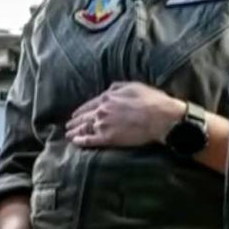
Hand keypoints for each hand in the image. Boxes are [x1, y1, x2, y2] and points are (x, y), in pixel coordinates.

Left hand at [65, 82, 184, 147]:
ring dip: (74, 131)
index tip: (75, 114)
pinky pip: (90, 140)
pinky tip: (75, 142)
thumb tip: (108, 90)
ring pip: (84, 128)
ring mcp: (103, 125)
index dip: (81, 110)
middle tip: (68, 125)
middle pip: (84, 117)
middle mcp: (102, 110)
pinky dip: (81, 141)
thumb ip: (116, 88)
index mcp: (107, 97)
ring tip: (68, 134)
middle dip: (74, 121)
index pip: (89, 105)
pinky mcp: (108, 138)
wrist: (161, 117)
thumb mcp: (132, 86)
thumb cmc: (151, 100)